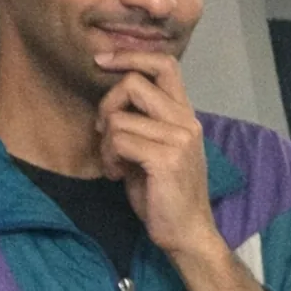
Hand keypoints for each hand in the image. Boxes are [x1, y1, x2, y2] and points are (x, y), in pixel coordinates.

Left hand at [94, 51, 224, 259]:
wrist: (186, 233)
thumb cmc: (165, 196)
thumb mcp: (153, 151)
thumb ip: (140, 123)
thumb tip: (110, 105)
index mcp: (185, 116)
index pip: (165, 65)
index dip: (131, 56)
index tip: (103, 61)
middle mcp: (186, 122)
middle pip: (134, 82)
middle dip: (107, 104)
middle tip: (104, 131)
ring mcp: (179, 139)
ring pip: (119, 116)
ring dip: (105, 141)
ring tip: (114, 163)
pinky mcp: (166, 158)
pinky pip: (119, 139)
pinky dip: (108, 157)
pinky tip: (115, 175)